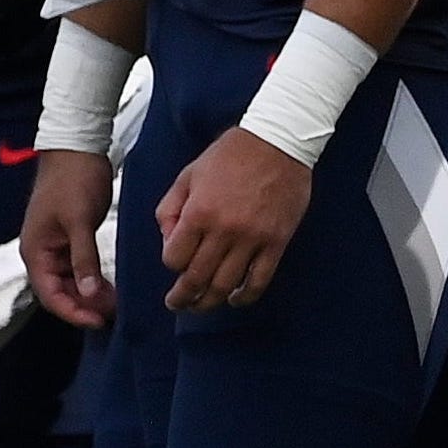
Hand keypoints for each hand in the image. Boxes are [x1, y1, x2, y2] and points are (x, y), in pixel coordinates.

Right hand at [17, 152, 117, 329]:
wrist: (77, 150)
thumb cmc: (74, 181)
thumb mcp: (80, 221)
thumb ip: (83, 258)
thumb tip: (87, 293)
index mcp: (35, 251)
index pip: (49, 294)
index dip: (72, 311)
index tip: (98, 321)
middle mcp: (41, 253)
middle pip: (58, 292)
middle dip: (82, 306)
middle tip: (111, 315)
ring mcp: (54, 246)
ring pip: (69, 281)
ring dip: (87, 295)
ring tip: (114, 304)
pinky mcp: (69, 238)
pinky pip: (77, 268)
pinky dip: (91, 279)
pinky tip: (108, 286)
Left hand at [158, 128, 313, 313]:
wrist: (278, 142)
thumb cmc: (230, 156)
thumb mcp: (187, 176)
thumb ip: (170, 209)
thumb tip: (170, 241)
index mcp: (198, 213)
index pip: (174, 258)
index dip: (171, 264)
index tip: (175, 263)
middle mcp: (223, 231)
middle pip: (196, 278)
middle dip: (182, 297)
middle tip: (177, 304)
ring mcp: (253, 239)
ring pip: (226, 284)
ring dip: (210, 301)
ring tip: (202, 305)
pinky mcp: (276, 241)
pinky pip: (260, 279)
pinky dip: (246, 296)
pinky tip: (236, 299)